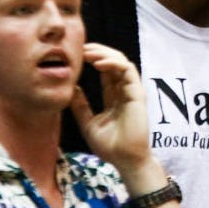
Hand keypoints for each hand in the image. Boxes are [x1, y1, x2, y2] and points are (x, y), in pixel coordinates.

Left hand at [70, 43, 151, 173]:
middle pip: (114, 62)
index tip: (77, 55)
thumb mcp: (88, 123)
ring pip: (121, 62)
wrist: (124, 160)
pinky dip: (113, 64)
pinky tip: (98, 64)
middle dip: (98, 52)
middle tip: (80, 48)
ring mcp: (132, 90)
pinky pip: (127, 71)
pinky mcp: (137, 93)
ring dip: (104, 54)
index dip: (93, 59)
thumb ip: (81, 106)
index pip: (106, 71)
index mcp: (115, 96)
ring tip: (87, 52)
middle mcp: (124, 90)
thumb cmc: (110, 146)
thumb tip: (71, 89)